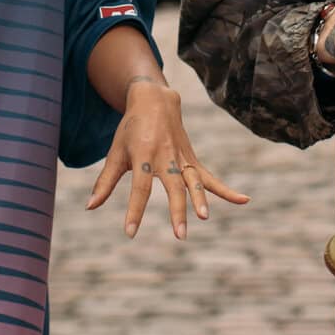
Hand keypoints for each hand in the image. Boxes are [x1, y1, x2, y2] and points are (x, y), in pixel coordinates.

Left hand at [86, 78, 246, 238]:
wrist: (155, 100)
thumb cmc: (130, 130)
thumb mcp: (115, 153)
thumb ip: (105, 182)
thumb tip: (90, 207)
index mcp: (143, 155)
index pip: (139, 188)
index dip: (134, 210)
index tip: (130, 232)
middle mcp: (165, 156)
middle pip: (173, 187)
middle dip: (177, 211)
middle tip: (179, 235)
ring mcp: (182, 158)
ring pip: (194, 181)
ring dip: (200, 200)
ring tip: (205, 217)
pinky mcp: (192, 159)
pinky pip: (210, 177)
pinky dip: (226, 190)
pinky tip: (244, 200)